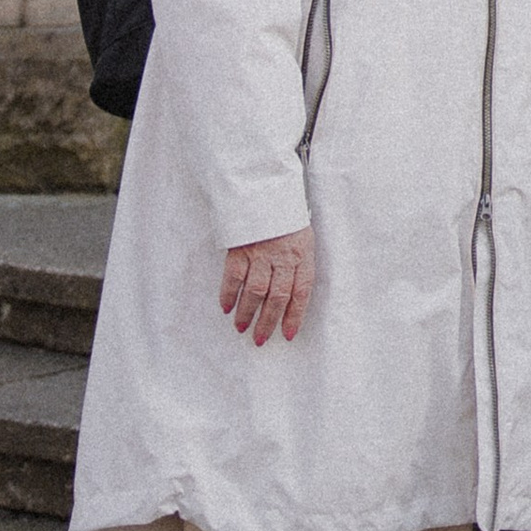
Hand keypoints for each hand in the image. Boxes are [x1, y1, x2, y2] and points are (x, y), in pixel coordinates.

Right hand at [220, 226, 314, 345]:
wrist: (265, 190)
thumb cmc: (286, 218)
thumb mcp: (303, 238)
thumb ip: (298, 265)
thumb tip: (291, 298)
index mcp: (303, 254)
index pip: (301, 292)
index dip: (295, 316)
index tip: (288, 335)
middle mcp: (283, 256)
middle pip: (277, 296)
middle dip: (268, 322)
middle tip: (260, 340)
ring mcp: (261, 253)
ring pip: (255, 290)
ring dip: (247, 313)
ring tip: (242, 328)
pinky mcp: (241, 248)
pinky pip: (234, 276)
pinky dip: (229, 294)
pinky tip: (227, 308)